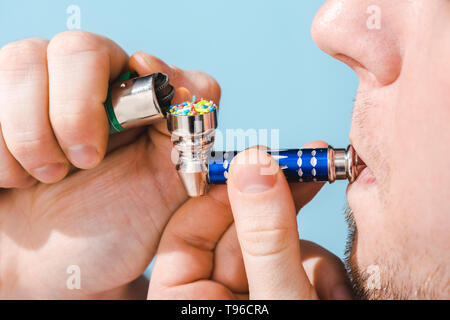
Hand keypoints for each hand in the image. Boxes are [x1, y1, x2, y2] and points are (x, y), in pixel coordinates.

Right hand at [0, 31, 220, 298]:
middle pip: (84, 47)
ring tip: (44, 177)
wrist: (53, 259)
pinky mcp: (6, 98)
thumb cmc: (112, 228)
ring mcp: (49, 87)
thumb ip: (190, 148)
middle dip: (76, 107)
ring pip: (28, 57)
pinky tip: (15, 176)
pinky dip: (0, 139)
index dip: (157, 81)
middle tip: (82, 161)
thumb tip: (207, 99)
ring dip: (31, 127)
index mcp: (149, 109)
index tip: (146, 120)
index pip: (164, 71)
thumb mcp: (163, 197)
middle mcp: (102, 87)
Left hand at [148, 144, 352, 299]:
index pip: (188, 230)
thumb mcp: (276, 297)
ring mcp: (248, 293)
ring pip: (271, 245)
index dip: (223, 193)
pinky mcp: (281, 294)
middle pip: (238, 232)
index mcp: (184, 299)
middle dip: (278, 209)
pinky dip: (320, 273)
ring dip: (309, 255)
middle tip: (308, 168)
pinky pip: (294, 265)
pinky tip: (334, 294)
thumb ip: (264, 236)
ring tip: (329, 282)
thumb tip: (253, 165)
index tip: (257, 163)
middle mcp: (213, 293)